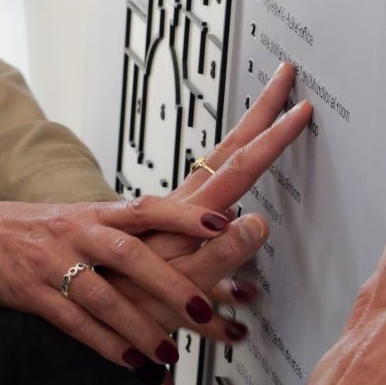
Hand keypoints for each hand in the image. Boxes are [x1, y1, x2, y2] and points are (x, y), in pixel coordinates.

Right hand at [0, 197, 234, 367]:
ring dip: (139, 326)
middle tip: (205, 309)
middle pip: (130, 255)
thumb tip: (194, 229)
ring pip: (102, 296)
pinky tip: (129, 361)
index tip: (222, 225)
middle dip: (170, 284)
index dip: (185, 216)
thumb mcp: (86, 218)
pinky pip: (72, 322)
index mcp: (99, 214)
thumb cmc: (41, 229)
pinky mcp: (32, 294)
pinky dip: (103, 343)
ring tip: (169, 351)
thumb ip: (134, 228)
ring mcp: (55, 264)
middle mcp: (80, 234)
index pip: (149, 208)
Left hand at [109, 62, 312, 342]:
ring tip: (267, 117)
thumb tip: (257, 222)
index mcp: (191, 214)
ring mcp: (176, 214)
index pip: (242, 165)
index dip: (275, 137)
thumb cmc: (124, 302)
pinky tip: (242, 190)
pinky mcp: (171, 229)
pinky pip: (212, 194)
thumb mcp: (178, 284)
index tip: (299, 109)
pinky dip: (231, 177)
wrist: (86, 308)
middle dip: (260, 110)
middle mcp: (184, 206)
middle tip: (282, 76)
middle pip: (231, 146)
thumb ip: (219, 254)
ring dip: (247, 137)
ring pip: (220, 165)